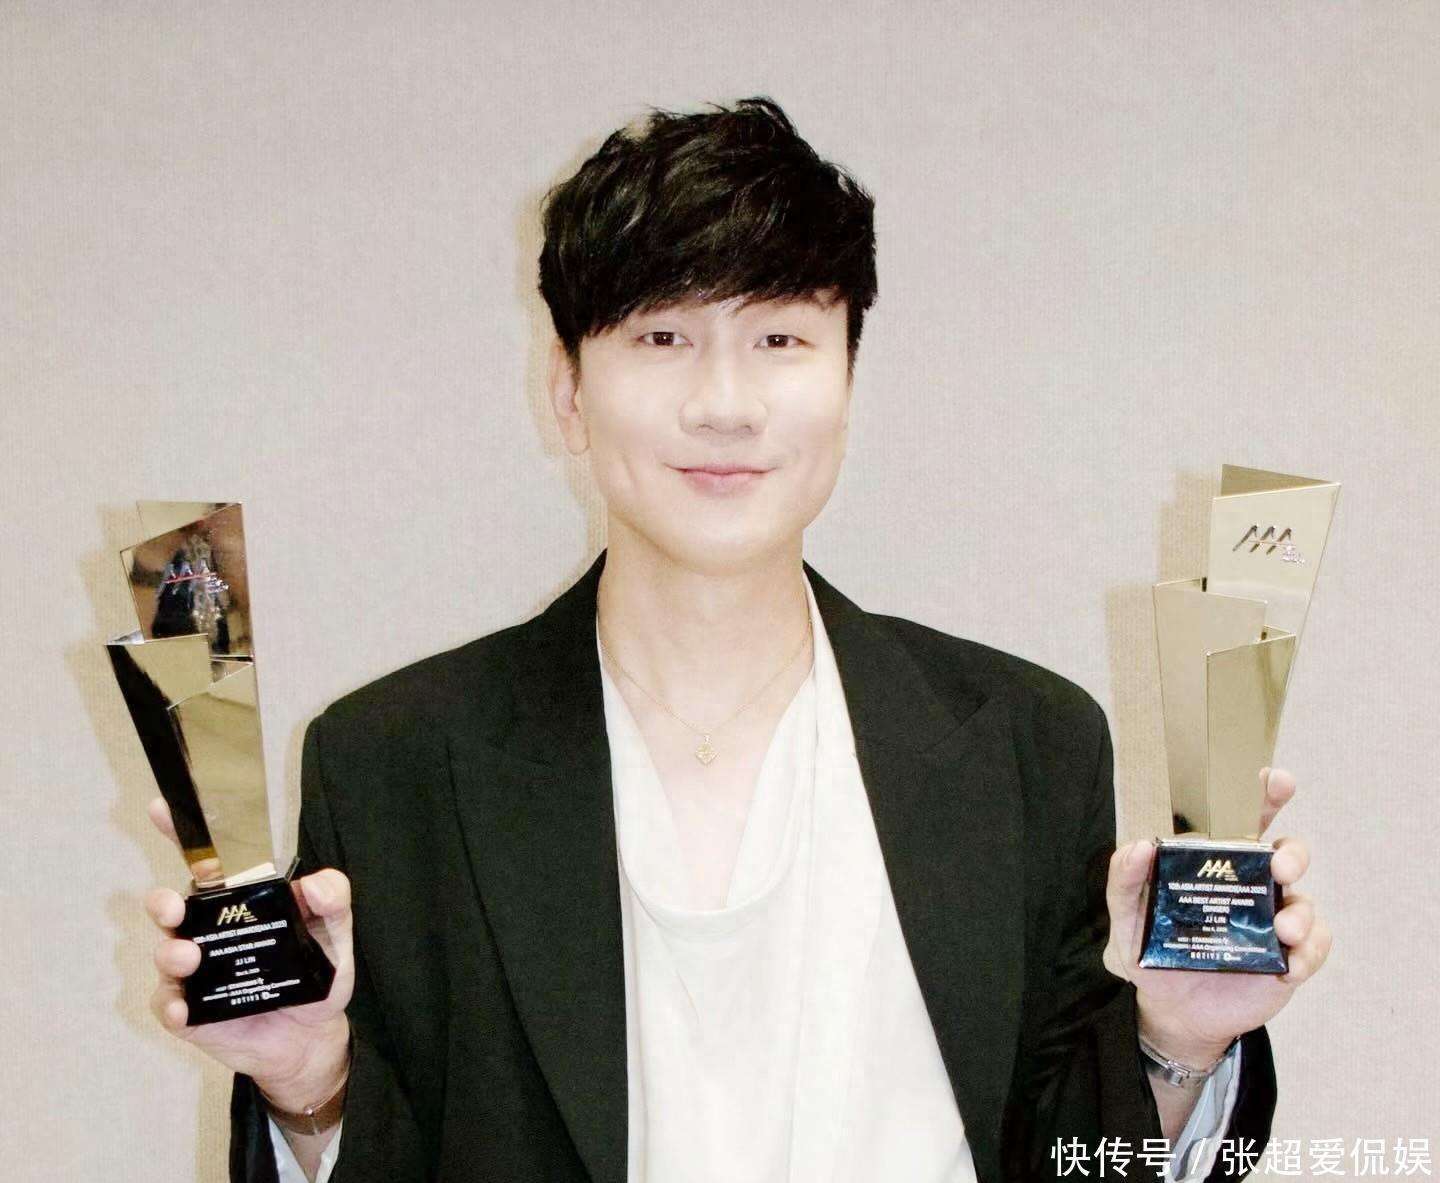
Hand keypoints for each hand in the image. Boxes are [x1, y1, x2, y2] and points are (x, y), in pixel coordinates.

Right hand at [144, 796, 355, 1107]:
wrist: (313, 1036)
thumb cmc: (319, 974)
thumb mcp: (336, 933)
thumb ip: (334, 901)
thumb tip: (317, 885)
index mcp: (238, 903)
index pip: (204, 863)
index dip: (180, 833)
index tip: (161, 807)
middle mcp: (208, 932)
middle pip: (168, 906)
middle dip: (162, 902)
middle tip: (175, 908)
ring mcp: (194, 973)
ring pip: (166, 953)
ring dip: (170, 953)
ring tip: (191, 958)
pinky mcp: (190, 1014)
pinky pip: (168, 1007)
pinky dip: (171, 1006)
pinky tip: (184, 1009)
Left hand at [1102, 767, 1332, 1063]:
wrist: (1168, 1010)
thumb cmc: (1148, 948)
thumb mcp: (1125, 916)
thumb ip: (1124, 880)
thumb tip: (1139, 846)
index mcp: (1217, 863)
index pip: (1245, 819)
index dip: (1265, 795)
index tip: (1277, 779)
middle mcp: (1252, 884)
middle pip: (1289, 852)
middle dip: (1293, 852)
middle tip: (1279, 864)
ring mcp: (1273, 920)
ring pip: (1306, 901)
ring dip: (1301, 912)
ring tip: (1282, 930)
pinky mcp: (1288, 958)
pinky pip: (1314, 947)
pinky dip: (1308, 953)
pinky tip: (1287, 968)